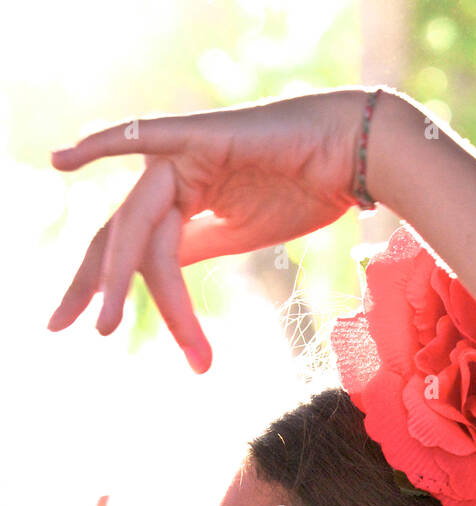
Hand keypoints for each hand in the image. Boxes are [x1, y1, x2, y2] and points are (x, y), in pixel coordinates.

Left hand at [47, 87, 375, 371]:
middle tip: (61, 328)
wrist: (350, 158)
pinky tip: (63, 160)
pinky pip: (141, 139)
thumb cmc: (306, 191)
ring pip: (136, 224)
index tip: (96, 333)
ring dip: (117, 277)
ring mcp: (181, 152)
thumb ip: (192, 247)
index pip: (132, 250)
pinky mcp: (196, 136)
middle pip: (115, 236)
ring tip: (108, 323)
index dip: (108, 290)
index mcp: (182, 199)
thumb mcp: (237, 234)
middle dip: (88, 286)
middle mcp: (171, 174)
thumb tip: (153, 276)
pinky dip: (100, 144)